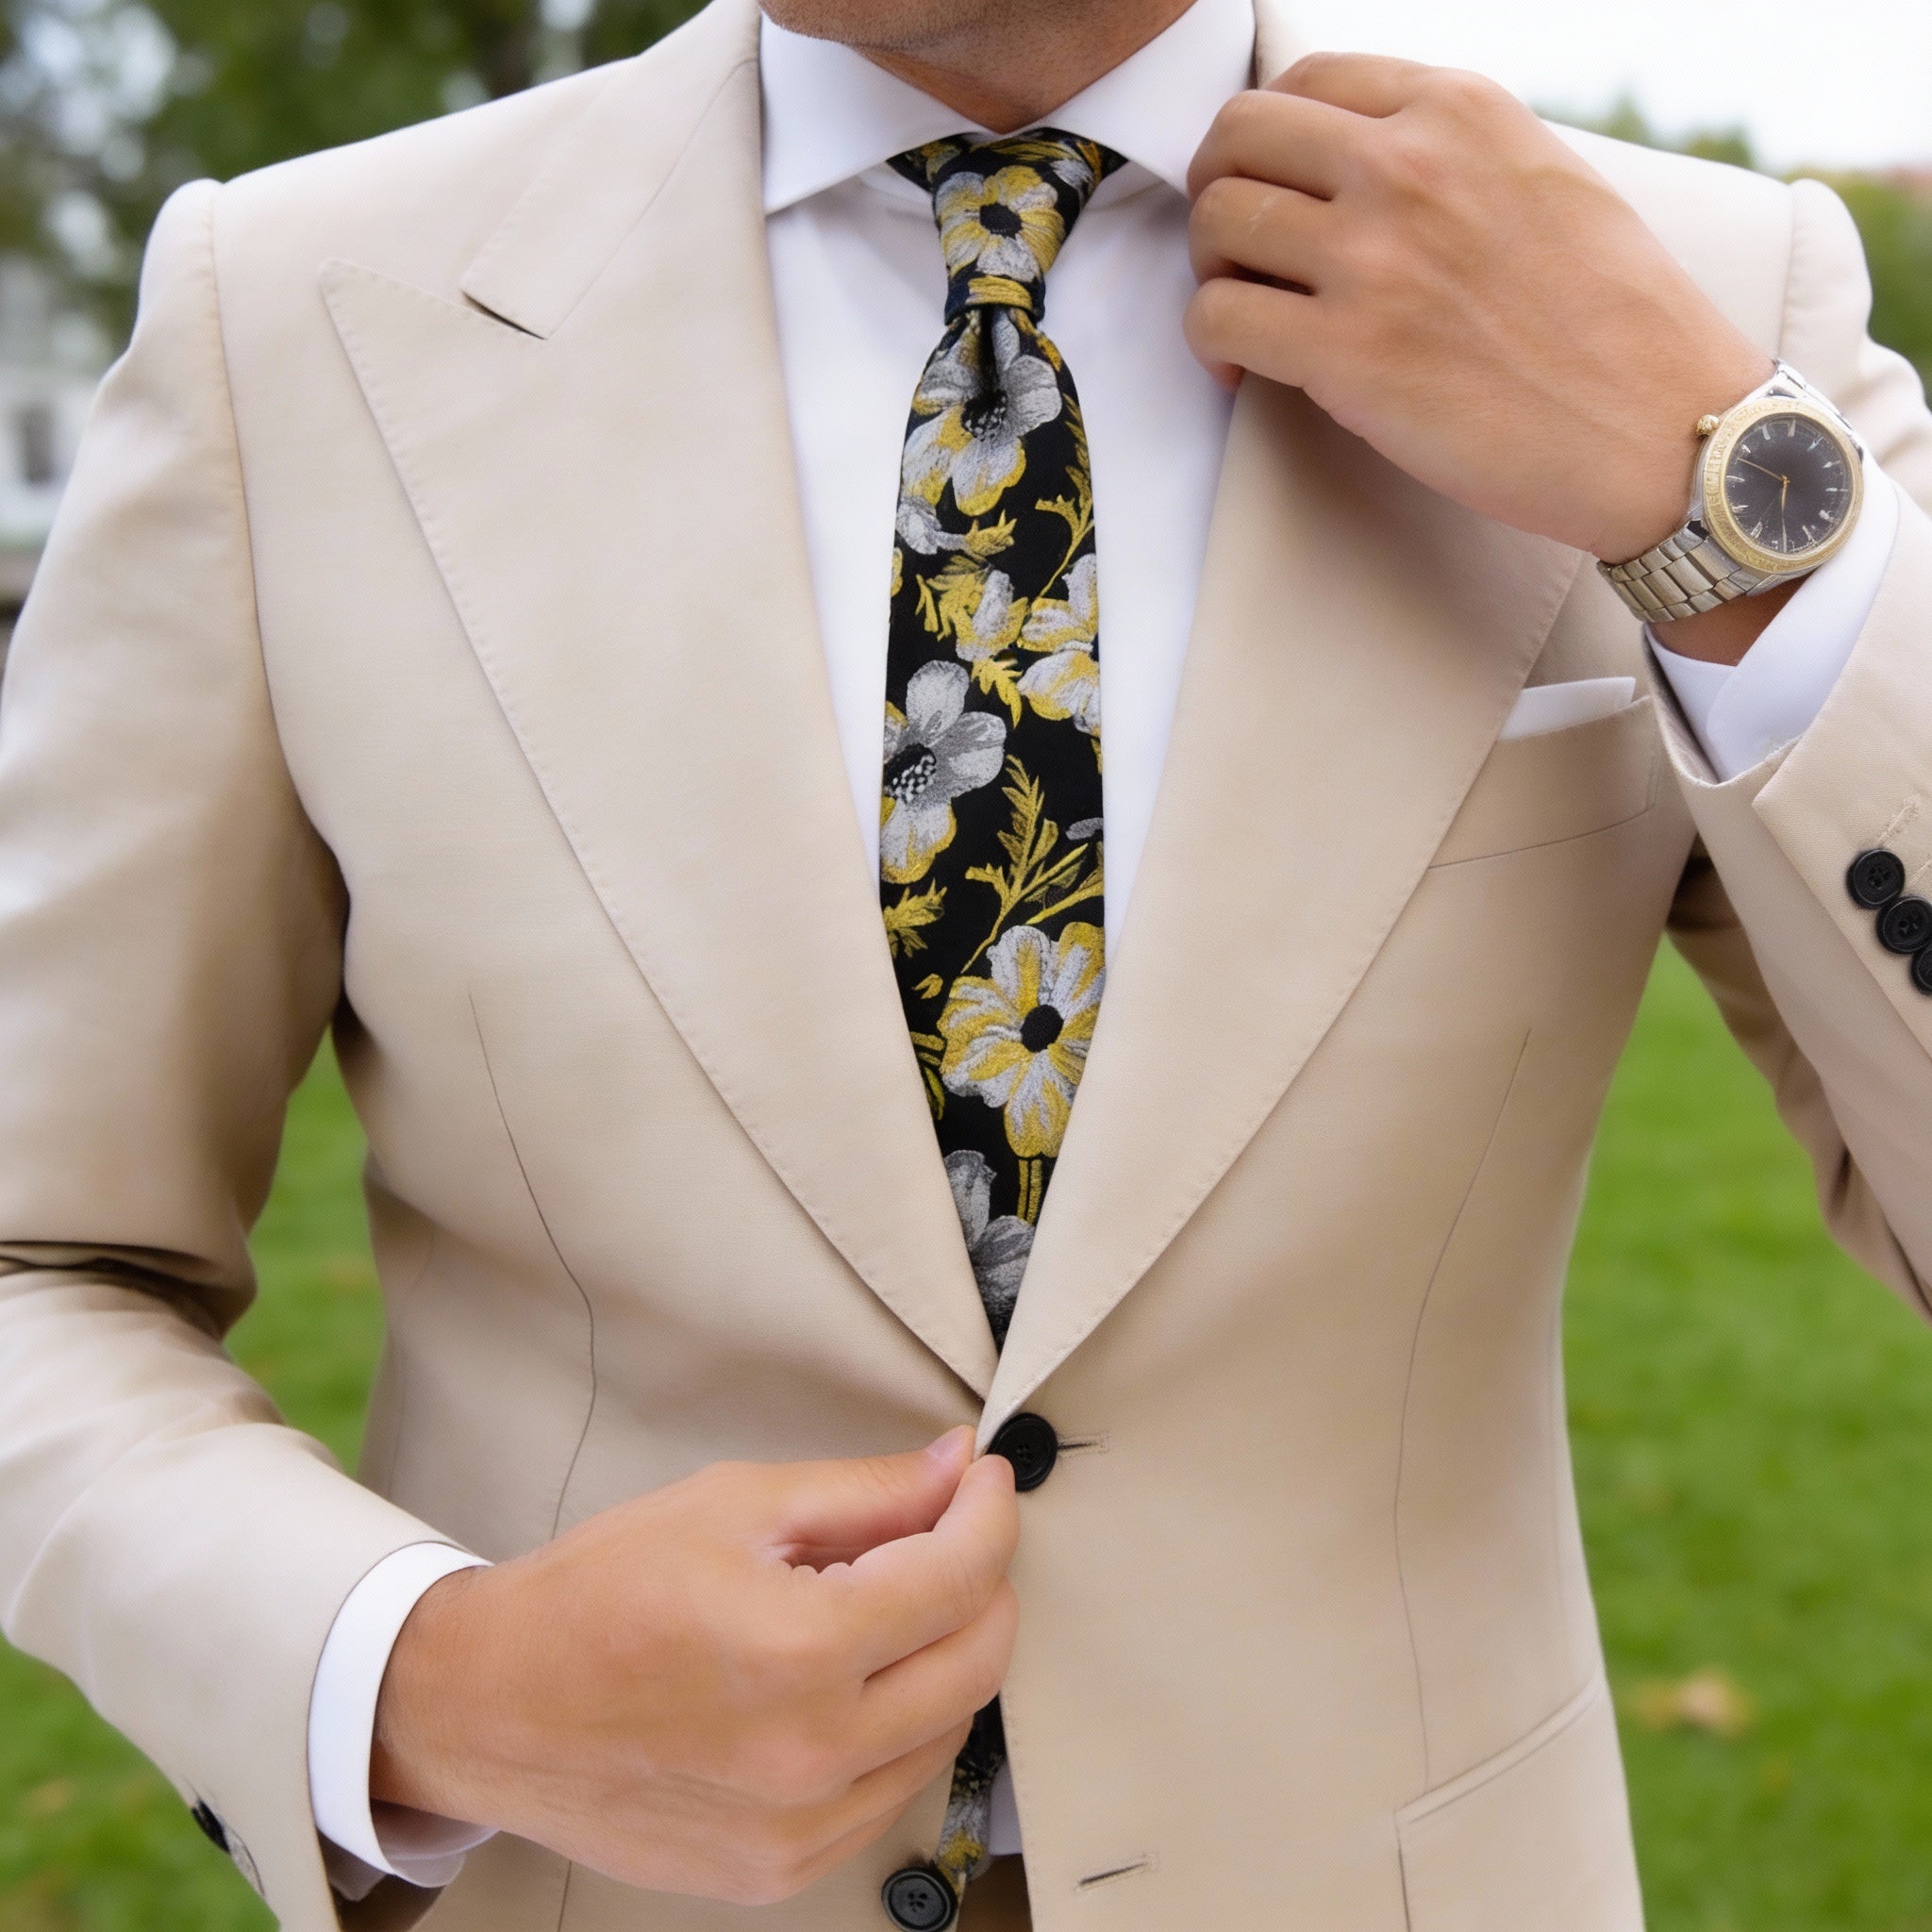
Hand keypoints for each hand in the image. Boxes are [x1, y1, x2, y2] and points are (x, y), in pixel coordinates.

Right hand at [371, 1429, 1017, 1904]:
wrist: (491, 1707)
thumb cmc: (597, 1596)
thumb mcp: (733, 1505)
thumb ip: (864, 1492)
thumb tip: (957, 1469)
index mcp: (798, 1649)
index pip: (960, 1578)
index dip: (989, 1513)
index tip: (984, 1482)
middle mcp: (810, 1754)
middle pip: (976, 1661)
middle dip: (983, 1581)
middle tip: (952, 1531)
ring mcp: (798, 1829)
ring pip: (945, 1732)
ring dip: (946, 1656)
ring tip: (890, 1604)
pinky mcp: (778, 1871)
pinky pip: (889, 1794)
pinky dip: (899, 1728)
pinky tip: (855, 1681)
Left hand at [1185, 54, 1773, 565]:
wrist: (1660, 427)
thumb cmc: (1614, 321)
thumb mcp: (1543, 177)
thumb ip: (1450, 151)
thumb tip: (1360, 157)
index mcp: (1459, 110)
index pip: (1307, 80)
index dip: (1267, 138)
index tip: (1269, 186)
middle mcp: (1407, 166)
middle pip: (1239, 137)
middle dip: (1218, 190)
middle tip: (1235, 251)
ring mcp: (1372, 259)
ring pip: (1216, 223)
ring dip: (1210, 270)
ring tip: (1242, 312)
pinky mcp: (1346, 355)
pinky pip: (1218, 320)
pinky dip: (1210, 347)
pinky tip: (1239, 372)